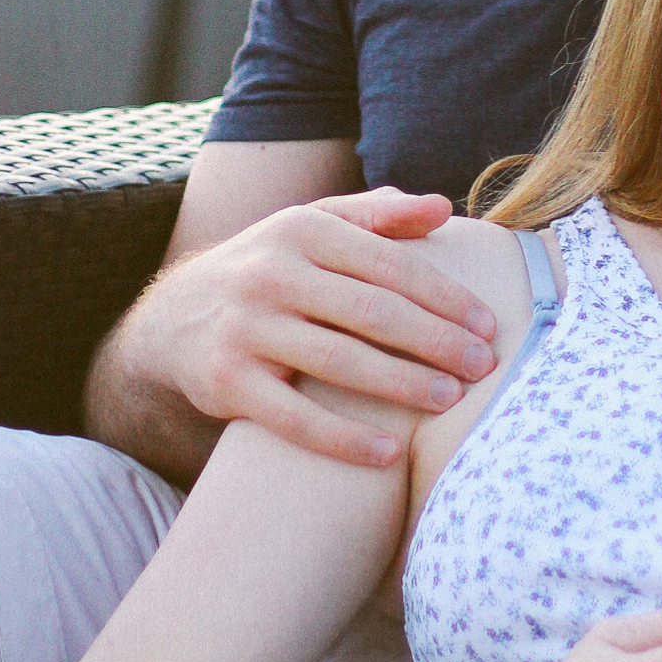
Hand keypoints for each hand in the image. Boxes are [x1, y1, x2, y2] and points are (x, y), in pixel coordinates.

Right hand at [132, 191, 497, 466]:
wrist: (173, 317)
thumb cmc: (270, 268)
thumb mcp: (313, 226)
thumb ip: (378, 215)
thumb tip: (443, 208)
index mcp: (303, 230)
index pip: (389, 264)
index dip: (444, 296)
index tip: (488, 325)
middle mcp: (271, 274)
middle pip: (372, 312)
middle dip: (436, 341)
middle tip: (483, 367)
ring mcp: (246, 330)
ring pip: (339, 363)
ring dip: (403, 385)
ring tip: (450, 402)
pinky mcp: (227, 383)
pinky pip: (296, 419)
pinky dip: (346, 439)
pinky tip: (390, 452)